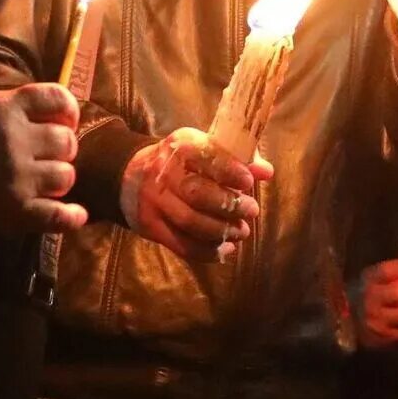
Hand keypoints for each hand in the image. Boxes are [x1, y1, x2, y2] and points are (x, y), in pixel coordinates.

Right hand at [0, 84, 88, 236]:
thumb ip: (10, 111)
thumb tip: (46, 117)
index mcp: (5, 108)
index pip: (58, 99)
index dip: (67, 111)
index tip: (65, 121)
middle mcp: (18, 139)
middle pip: (66, 141)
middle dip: (60, 149)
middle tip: (46, 158)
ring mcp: (19, 178)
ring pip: (66, 177)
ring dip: (58, 180)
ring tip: (43, 184)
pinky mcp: (15, 212)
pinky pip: (59, 216)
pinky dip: (72, 217)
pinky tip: (77, 215)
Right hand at [120, 128, 272, 264]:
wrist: (130, 175)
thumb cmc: (179, 162)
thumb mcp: (203, 149)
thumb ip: (236, 158)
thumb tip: (266, 172)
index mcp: (180, 147)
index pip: (205, 158)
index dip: (229, 171)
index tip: (248, 182)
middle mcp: (163, 174)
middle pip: (197, 194)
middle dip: (228, 206)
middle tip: (251, 211)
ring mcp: (155, 202)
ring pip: (189, 222)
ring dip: (221, 231)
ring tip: (241, 231)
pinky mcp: (150, 227)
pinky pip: (180, 245)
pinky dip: (206, 251)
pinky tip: (225, 249)